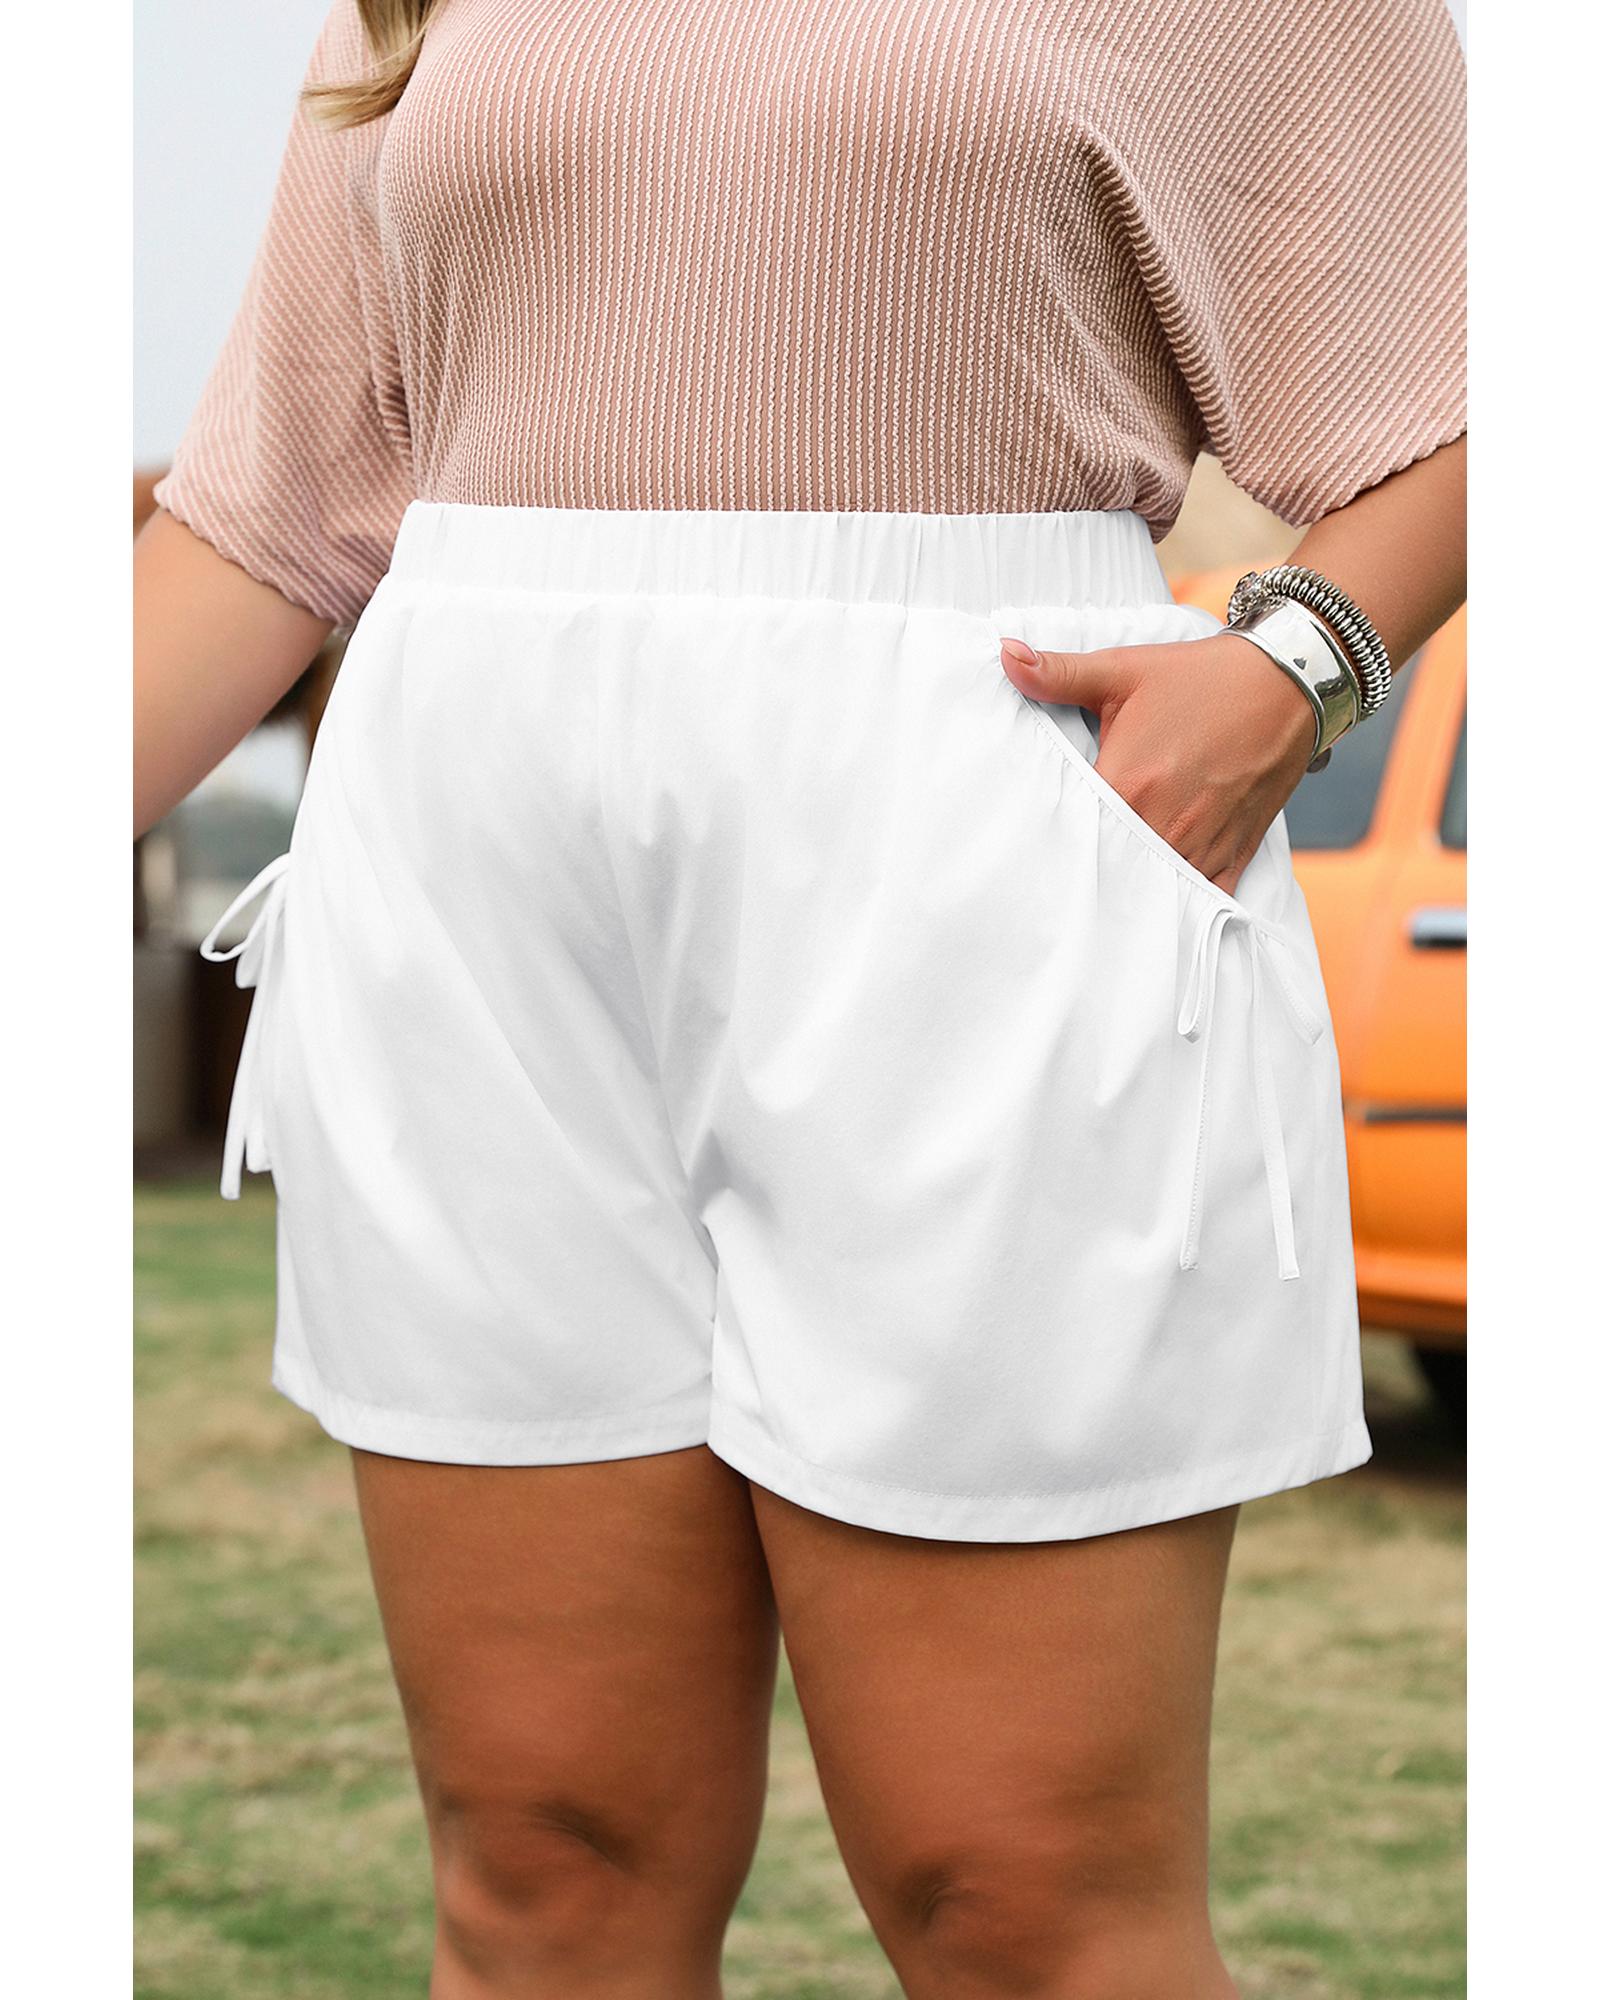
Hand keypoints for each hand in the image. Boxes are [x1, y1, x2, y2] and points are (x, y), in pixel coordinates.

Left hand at [997, 631, 1317, 895]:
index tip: (1030, 849)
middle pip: (1111, 869)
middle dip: (1087, 874)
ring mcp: (1203, 843)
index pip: (1074, 832)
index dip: (1051, 843)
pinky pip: (1202, 899)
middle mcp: (1165, 823)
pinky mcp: (1234, 853)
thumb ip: (1059, 672)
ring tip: (1098, 904)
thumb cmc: (1199, 677)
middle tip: (1055, 886)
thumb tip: (1003, 653)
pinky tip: (1154, 910)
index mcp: (1129, 784)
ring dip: (1130, 893)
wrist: (1288, 682)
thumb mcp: (1124, 670)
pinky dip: (1179, 905)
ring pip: (1154, 891)